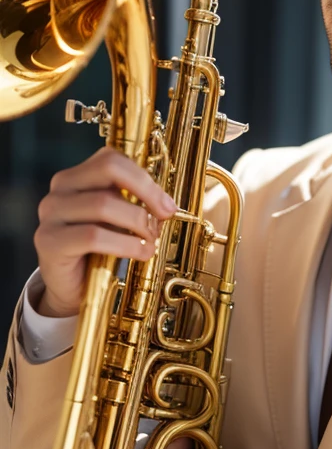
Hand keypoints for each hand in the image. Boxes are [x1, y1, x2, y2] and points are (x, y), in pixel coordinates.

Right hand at [34, 147, 176, 316]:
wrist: (73, 289)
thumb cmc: (99, 251)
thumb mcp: (118, 220)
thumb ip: (133, 203)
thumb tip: (166, 203)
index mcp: (76, 177)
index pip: (112, 159)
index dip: (145, 178)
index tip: (167, 204)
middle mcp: (59, 190)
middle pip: (108, 170)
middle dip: (145, 192)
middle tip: (164, 217)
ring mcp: (50, 214)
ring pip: (102, 204)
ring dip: (137, 223)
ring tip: (151, 241)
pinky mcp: (48, 241)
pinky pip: (92, 236)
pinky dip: (125, 245)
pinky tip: (140, 253)